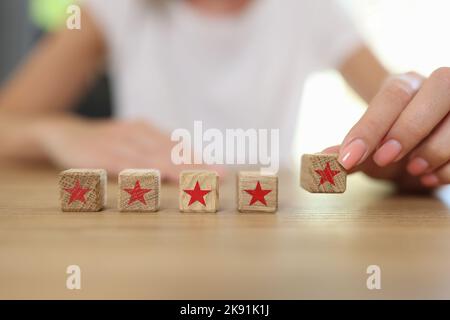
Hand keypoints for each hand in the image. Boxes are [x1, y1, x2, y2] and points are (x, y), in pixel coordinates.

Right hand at [35, 117, 223, 180]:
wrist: (62, 131)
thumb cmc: (105, 142)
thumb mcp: (132, 143)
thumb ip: (156, 152)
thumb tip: (189, 163)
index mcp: (146, 131)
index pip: (177, 147)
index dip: (199, 159)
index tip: (221, 172)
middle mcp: (134, 134)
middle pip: (168, 152)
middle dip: (194, 165)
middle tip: (218, 176)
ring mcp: (115, 143)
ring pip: (148, 157)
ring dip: (173, 168)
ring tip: (194, 179)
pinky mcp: (94, 154)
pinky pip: (118, 164)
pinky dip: (137, 171)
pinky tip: (151, 179)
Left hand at [337, 68, 449, 188]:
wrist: (420, 149)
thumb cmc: (392, 145)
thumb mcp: (370, 149)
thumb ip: (349, 151)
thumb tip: (321, 159)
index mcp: (405, 85)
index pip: (392, 96)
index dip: (371, 127)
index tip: (349, 158)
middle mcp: (437, 87)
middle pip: (439, 87)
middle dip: (411, 127)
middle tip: (385, 159)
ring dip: (437, 148)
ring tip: (414, 171)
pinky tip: (431, 177)